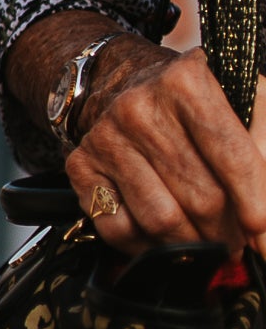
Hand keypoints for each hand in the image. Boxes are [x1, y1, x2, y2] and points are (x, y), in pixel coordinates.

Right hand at [68, 38, 265, 253]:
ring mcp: (106, 138)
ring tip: (207, 243)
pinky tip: (166, 238)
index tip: (265, 236)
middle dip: (229, 233)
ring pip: (161, 220)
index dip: (256, 202)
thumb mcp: (242, 97)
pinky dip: (149, 247)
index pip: (231, 155)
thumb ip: (264, 137)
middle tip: (240, 243)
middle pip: (200, 197)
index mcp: (186, 82)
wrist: (122, 84)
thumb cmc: (193, 101)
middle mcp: (139, 108)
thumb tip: (264, 213)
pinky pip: (119, 229)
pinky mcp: (81, 166)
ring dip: (193, 244)